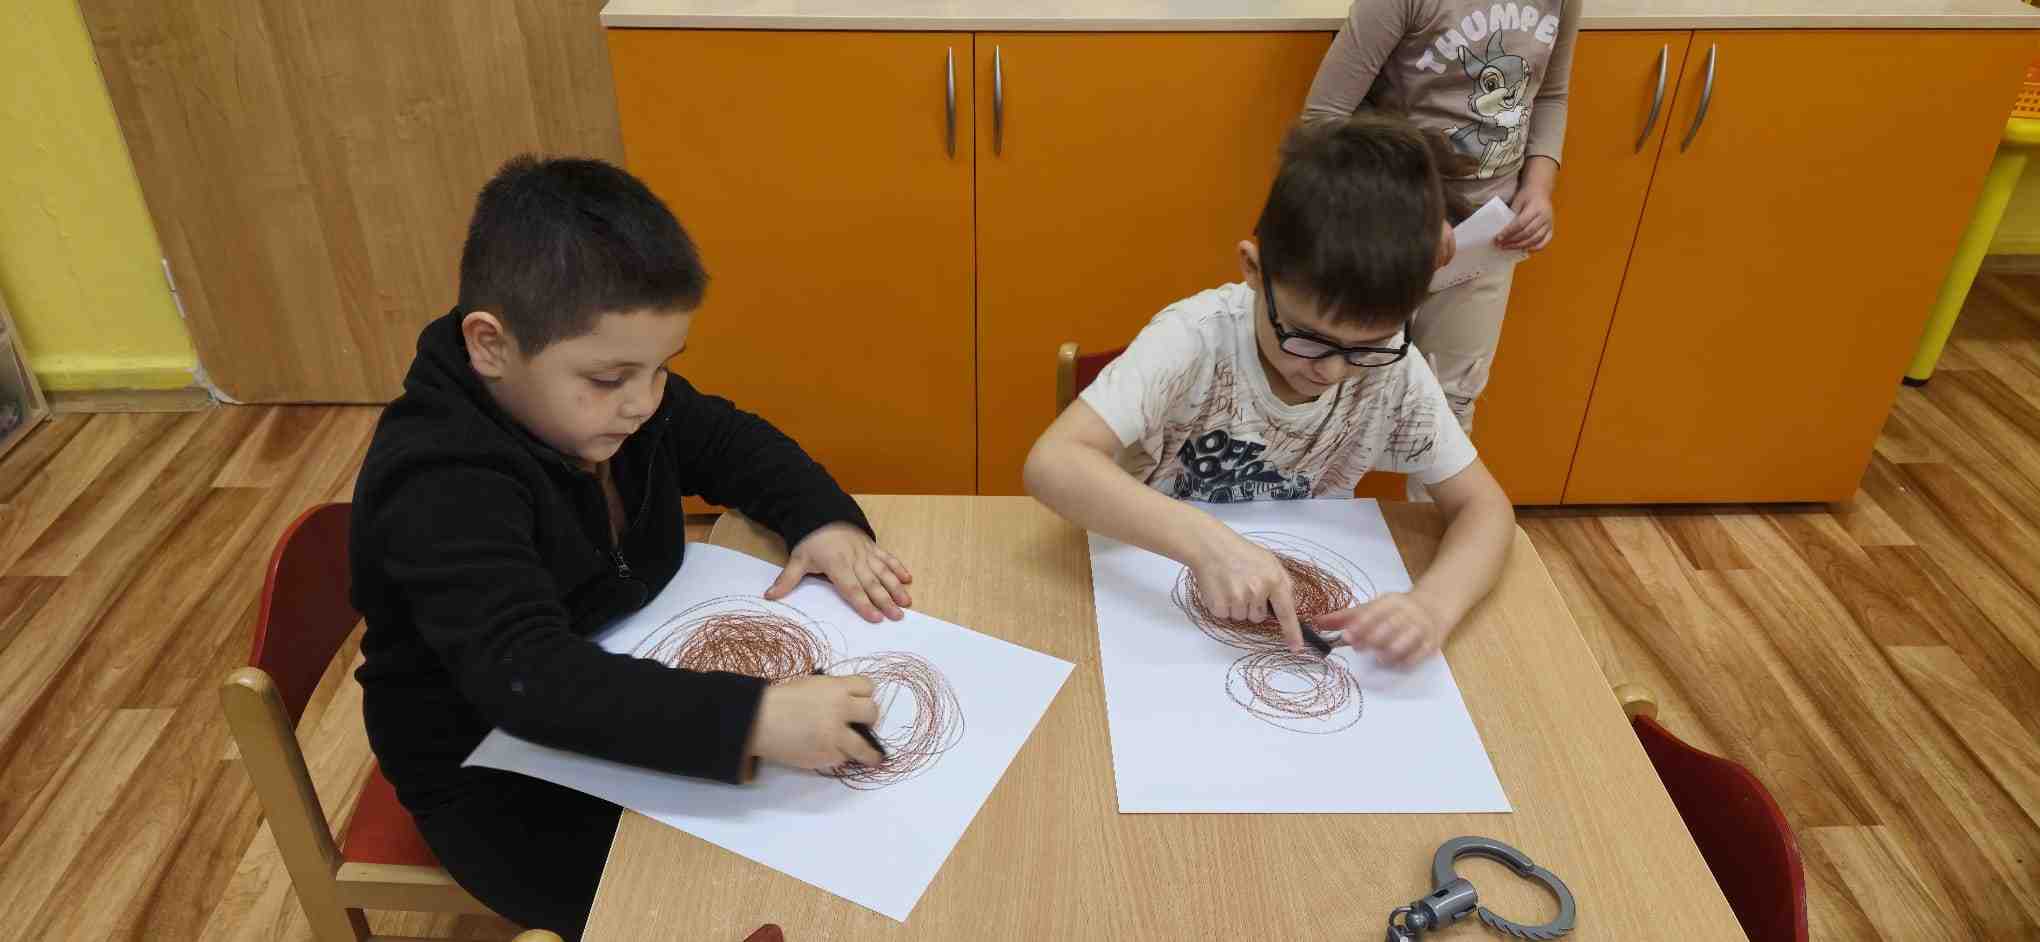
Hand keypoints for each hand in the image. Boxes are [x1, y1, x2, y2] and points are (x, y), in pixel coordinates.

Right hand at [747, 674, 882, 769]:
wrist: (760, 721)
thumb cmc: (781, 700)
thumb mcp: (811, 685)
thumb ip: (833, 692)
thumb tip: (849, 704)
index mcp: (837, 687)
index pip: (868, 687)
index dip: (864, 694)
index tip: (862, 701)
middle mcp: (841, 710)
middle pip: (872, 713)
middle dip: (869, 718)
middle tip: (863, 724)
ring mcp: (836, 735)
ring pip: (865, 746)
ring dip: (870, 752)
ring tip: (874, 758)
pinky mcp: (828, 755)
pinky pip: (842, 758)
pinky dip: (838, 756)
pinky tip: (830, 753)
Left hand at [766, 523, 912, 622]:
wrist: (823, 514)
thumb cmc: (811, 541)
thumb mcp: (798, 559)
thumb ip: (787, 580)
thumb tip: (769, 596)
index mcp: (837, 565)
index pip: (852, 588)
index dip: (863, 604)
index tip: (875, 618)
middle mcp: (855, 560)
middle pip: (872, 584)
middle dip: (885, 601)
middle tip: (897, 616)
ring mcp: (866, 553)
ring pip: (883, 572)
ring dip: (896, 587)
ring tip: (906, 602)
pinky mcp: (872, 547)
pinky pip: (887, 558)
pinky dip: (898, 567)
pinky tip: (908, 579)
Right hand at [1190, 531, 1304, 652]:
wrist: (1211, 547)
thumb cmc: (1242, 553)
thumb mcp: (1270, 562)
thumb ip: (1283, 584)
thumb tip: (1291, 606)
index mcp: (1274, 580)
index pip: (1286, 612)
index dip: (1292, 632)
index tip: (1296, 648)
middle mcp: (1257, 591)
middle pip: (1259, 618)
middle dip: (1253, 606)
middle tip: (1244, 585)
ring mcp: (1237, 599)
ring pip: (1242, 618)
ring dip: (1237, 606)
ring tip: (1231, 585)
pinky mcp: (1219, 605)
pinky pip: (1226, 616)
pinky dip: (1223, 607)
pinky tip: (1221, 589)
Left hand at [1315, 592, 1446, 666]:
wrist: (1433, 608)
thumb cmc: (1395, 611)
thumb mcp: (1372, 608)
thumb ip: (1345, 617)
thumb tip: (1316, 622)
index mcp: (1391, 602)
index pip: (1375, 611)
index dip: (1360, 624)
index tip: (1346, 636)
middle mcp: (1407, 613)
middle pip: (1390, 625)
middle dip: (1373, 637)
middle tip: (1357, 647)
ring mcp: (1420, 628)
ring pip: (1406, 639)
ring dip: (1390, 650)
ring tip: (1377, 658)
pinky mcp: (1430, 643)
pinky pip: (1419, 653)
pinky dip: (1406, 660)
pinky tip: (1394, 664)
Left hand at [1495, 185, 1553, 251]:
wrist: (1540, 191)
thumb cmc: (1526, 196)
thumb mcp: (1517, 202)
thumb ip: (1512, 216)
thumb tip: (1503, 232)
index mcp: (1536, 208)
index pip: (1520, 223)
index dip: (1509, 232)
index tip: (1498, 238)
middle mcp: (1544, 217)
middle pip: (1527, 233)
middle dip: (1512, 241)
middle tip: (1500, 245)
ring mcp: (1549, 224)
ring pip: (1535, 240)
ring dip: (1520, 246)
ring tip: (1508, 247)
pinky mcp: (1551, 229)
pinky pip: (1544, 242)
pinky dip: (1534, 248)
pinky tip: (1523, 249)